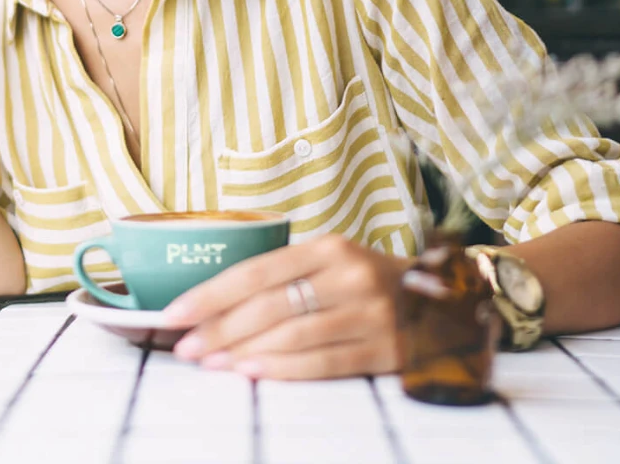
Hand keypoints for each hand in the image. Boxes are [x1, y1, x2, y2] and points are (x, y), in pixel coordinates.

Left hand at [163, 233, 409, 380]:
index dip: (212, 293)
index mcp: (328, 247)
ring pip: (292, 335)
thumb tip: (215, 304)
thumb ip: (284, 277)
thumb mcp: (330, 261)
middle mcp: (349, 275)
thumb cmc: (367, 281)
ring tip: (210, 362)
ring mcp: (370, 313)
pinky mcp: (385, 350)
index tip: (175, 312)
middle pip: (269, 305)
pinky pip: (324, 362)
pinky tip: (252, 372)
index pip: (256, 270)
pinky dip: (283, 369)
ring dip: (243, 351)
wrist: (443, 302)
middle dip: (219, 328)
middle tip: (185, 345)